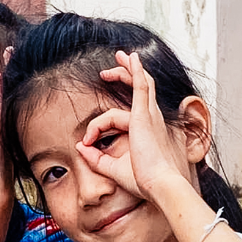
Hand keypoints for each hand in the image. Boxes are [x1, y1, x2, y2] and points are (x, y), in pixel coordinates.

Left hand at [74, 51, 194, 200]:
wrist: (161, 185)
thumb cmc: (145, 180)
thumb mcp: (114, 168)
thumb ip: (96, 158)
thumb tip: (80, 148)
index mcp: (147, 131)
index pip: (119, 117)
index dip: (98, 126)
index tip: (87, 141)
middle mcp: (152, 119)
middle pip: (141, 89)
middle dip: (127, 74)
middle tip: (114, 66)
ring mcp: (150, 115)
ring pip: (140, 83)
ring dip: (129, 68)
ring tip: (119, 56)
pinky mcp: (144, 115)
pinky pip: (141, 86)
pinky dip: (136, 71)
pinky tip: (132, 59)